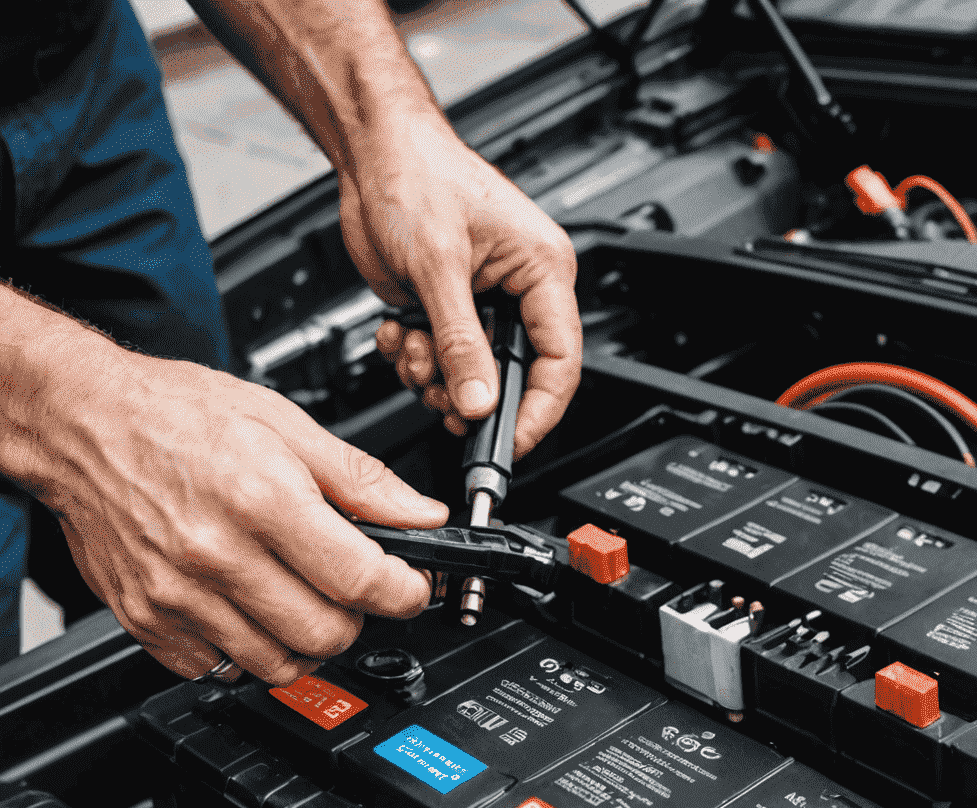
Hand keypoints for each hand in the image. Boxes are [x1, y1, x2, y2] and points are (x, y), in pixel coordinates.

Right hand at [31, 334, 447, 684]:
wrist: (77, 423)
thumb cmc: (173, 415)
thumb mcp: (283, 423)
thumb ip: (363, 481)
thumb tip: (424, 518)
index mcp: (262, 499)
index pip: (363, 580)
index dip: (405, 592)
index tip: (411, 588)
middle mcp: (218, 554)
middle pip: (328, 633)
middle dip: (357, 618)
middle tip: (347, 589)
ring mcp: (179, 595)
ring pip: (280, 664)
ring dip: (305, 641)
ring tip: (297, 597)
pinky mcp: (148, 621)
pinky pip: (221, 669)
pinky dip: (247, 651)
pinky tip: (247, 611)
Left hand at [348, 114, 580, 452]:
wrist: (368, 149)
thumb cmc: (416, 173)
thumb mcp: (438, 265)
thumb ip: (460, 343)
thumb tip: (481, 401)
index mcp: (543, 271)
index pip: (559, 360)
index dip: (537, 409)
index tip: (510, 440)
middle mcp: (519, 292)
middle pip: (512, 376)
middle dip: (471, 394)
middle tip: (443, 401)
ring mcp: (481, 305)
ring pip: (471, 377)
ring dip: (433, 377)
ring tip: (410, 349)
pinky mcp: (446, 311)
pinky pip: (438, 362)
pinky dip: (411, 359)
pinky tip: (397, 331)